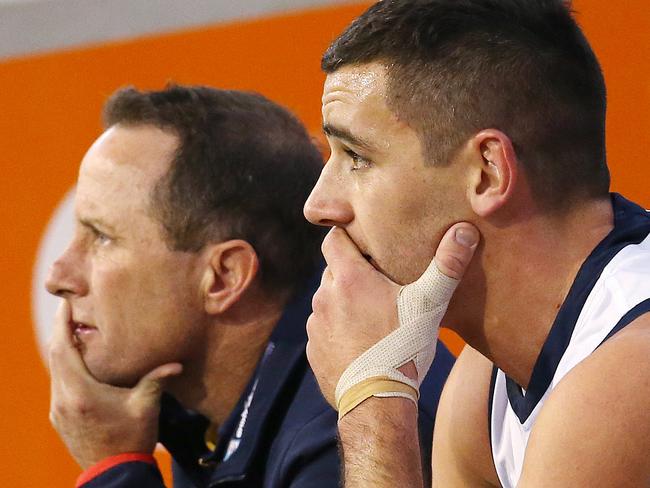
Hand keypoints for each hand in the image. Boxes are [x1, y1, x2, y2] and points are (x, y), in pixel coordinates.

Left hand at [48, 301, 181, 468]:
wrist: (113, 473)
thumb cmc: (131, 438)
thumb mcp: (146, 406)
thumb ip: (156, 380)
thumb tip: (177, 364)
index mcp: (80, 391)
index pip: (63, 348)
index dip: (62, 323)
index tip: (66, 303)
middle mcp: (63, 398)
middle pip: (55, 355)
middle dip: (61, 330)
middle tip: (71, 309)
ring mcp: (58, 409)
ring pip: (55, 369)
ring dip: (62, 348)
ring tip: (77, 331)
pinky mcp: (60, 417)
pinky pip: (58, 383)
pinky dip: (65, 366)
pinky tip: (80, 362)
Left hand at [306, 223, 478, 406]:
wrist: (376, 402)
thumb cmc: (403, 347)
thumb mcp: (429, 304)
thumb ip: (447, 266)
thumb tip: (465, 231)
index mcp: (348, 278)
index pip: (333, 239)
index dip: (347, 236)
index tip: (365, 242)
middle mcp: (324, 296)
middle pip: (333, 270)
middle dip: (352, 272)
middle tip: (378, 281)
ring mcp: (315, 324)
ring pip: (328, 300)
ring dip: (344, 302)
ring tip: (370, 315)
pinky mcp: (313, 349)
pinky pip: (323, 329)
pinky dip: (338, 329)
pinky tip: (360, 341)